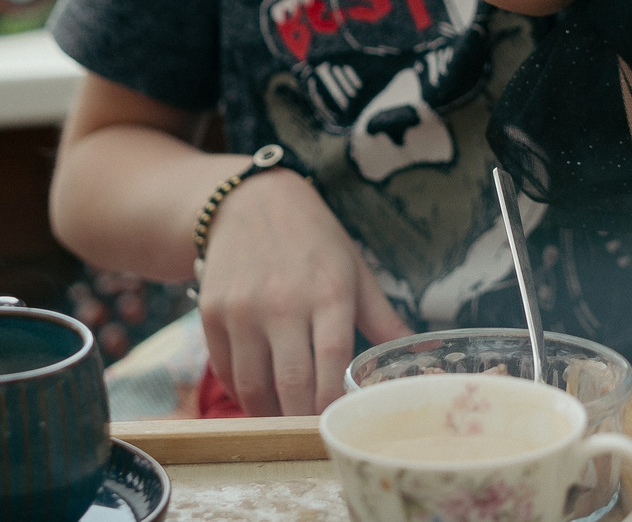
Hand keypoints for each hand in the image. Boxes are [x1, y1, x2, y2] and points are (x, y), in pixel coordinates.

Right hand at [195, 165, 407, 414]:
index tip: (338, 420)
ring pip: (252, 386)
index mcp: (328, 292)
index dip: (334, 399)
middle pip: (292, 382)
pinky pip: (225, 371)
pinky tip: (258, 393)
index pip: (333, 360)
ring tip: (283, 417)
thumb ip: (384, 318)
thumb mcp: (355, 270)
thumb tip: (420, 353)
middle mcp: (283, 302)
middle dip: (301, 417)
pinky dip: (241, 392)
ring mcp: (243, 310)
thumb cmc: (313, 240)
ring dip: (268, 412)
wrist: (249, 202)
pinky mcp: (211, 314)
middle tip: (309, 430)